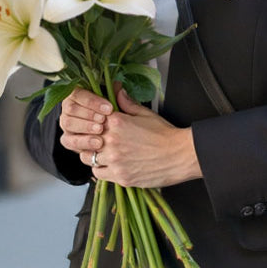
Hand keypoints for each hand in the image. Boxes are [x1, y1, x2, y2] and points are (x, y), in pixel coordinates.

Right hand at [58, 87, 113, 158]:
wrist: (119, 138)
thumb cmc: (119, 118)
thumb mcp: (123, 108)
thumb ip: (118, 97)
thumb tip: (117, 86)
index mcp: (78, 95)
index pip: (78, 94)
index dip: (93, 101)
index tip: (109, 109)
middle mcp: (68, 108)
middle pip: (71, 108)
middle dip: (88, 114)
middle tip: (103, 120)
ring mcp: (67, 124)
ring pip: (68, 123)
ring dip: (84, 127)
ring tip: (100, 132)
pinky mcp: (68, 140)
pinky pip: (69, 141)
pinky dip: (82, 143)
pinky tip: (96, 145)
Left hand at [61, 87, 201, 187]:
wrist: (180, 155)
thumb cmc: (165, 135)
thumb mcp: (146, 114)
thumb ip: (127, 103)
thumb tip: (117, 91)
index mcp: (116, 122)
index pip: (91, 121)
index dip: (93, 123)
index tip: (97, 126)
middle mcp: (112, 141)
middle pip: (86, 139)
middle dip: (90, 140)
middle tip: (98, 141)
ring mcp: (115, 160)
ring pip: (88, 158)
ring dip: (94, 155)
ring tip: (104, 154)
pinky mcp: (120, 177)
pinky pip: (99, 174)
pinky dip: (101, 170)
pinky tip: (110, 165)